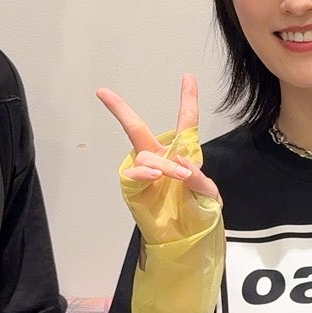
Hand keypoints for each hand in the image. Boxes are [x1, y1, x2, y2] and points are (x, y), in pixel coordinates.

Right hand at [96, 74, 223, 240]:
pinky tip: (155, 176)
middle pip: (136, 127)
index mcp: (181, 152)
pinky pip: (133, 174)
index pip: (185, 121)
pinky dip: (144, 173)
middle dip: (119, 109)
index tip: (187, 77)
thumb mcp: (208, 194)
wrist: (184, 235)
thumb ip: (200, 180)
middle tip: (103, 93)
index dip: (187, 99)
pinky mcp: (133, 186)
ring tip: (178, 176)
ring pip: (146, 156)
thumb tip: (182, 166)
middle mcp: (158, 155)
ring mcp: (143, 170)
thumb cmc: (195, 210)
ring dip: (163, 164)